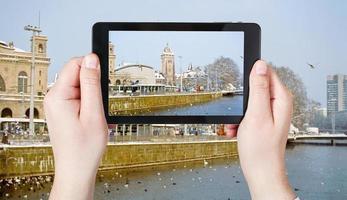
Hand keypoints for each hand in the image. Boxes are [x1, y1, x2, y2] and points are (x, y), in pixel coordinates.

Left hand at [44, 54, 107, 199]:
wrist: (77, 169)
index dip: (92, 68)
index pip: (74, 64)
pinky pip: (77, 98)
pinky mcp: (61, 111)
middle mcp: (53, 98)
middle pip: (76, 75)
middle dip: (93, 86)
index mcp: (58, 96)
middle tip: (99, 106)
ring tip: (96, 116)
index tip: (102, 81)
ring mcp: (56, 105)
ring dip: (92, 97)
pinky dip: (89, 105)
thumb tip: (91, 59)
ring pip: (79, 87)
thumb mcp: (93, 112)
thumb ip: (92, 83)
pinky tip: (93, 119)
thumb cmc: (84, 147)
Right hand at [226, 60, 295, 199]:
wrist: (260, 172)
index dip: (251, 76)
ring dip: (238, 112)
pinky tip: (237, 130)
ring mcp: (272, 113)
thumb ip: (258, 88)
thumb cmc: (260, 149)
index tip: (242, 87)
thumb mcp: (256, 114)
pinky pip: (248, 113)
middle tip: (238, 112)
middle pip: (256, 87)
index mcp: (281, 99)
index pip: (267, 72)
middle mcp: (279, 104)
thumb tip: (260, 66)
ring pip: (249, 101)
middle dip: (242, 99)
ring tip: (237, 125)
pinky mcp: (264, 121)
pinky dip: (240, 120)